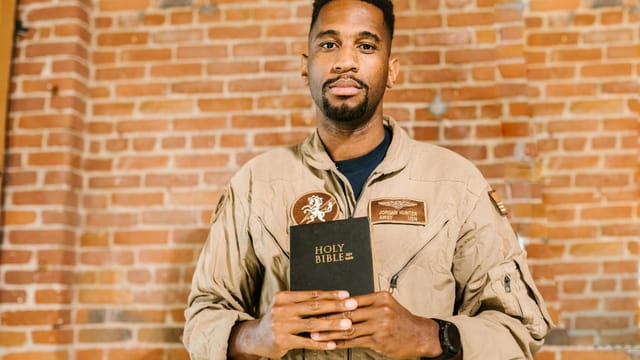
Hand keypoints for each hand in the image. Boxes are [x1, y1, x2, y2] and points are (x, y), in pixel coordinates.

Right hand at [228, 290, 357, 358]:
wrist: (254, 338)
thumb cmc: (276, 320)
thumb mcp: (285, 307)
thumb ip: (302, 304)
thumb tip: (331, 301)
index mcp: (283, 297)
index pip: (311, 295)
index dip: (330, 294)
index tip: (346, 294)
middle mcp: (281, 309)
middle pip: (314, 307)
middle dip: (336, 306)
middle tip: (353, 305)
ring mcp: (281, 325)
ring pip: (312, 324)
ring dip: (332, 324)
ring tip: (348, 324)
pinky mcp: (282, 340)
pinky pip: (306, 342)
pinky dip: (321, 343)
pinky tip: (333, 343)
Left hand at [309, 291, 442, 358]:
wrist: (421, 335)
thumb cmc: (402, 321)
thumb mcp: (387, 306)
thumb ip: (367, 305)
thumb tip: (344, 304)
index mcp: (379, 297)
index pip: (350, 301)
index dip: (331, 304)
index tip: (316, 307)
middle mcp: (379, 309)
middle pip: (347, 314)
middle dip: (325, 318)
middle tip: (309, 320)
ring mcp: (380, 325)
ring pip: (348, 329)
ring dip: (328, 333)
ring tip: (314, 335)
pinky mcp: (379, 340)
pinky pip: (355, 341)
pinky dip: (340, 343)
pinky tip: (330, 344)